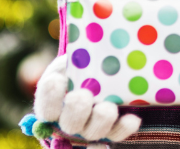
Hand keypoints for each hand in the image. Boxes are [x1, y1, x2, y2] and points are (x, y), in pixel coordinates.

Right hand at [19, 54, 140, 147]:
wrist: (102, 79)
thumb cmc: (81, 68)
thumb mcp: (72, 62)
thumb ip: (74, 58)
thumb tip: (84, 45)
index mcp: (54, 105)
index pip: (46, 107)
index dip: (49, 97)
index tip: (55, 79)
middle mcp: (69, 122)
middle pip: (70, 124)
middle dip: (76, 111)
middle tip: (82, 96)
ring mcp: (90, 130)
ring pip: (93, 133)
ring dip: (100, 121)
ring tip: (108, 108)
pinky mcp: (111, 132)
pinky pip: (116, 135)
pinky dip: (123, 128)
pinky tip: (132, 119)